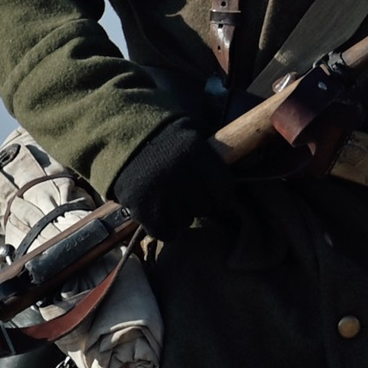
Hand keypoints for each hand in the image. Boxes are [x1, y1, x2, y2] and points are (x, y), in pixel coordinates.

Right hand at [108, 121, 239, 241]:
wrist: (119, 136)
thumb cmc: (164, 139)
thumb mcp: (193, 138)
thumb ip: (212, 159)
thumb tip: (248, 168)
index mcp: (198, 156)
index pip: (224, 191)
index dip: (218, 194)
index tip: (210, 191)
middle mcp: (182, 175)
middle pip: (206, 208)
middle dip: (198, 203)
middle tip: (186, 194)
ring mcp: (161, 194)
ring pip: (185, 221)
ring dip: (179, 215)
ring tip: (169, 200)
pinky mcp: (142, 209)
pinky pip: (164, 232)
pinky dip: (162, 226)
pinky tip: (157, 211)